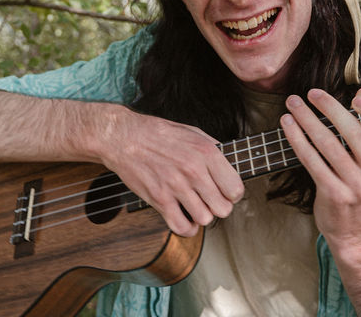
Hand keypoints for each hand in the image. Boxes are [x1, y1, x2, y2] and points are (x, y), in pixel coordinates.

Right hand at [101, 112, 243, 236]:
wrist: (125, 137)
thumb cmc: (159, 134)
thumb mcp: (194, 132)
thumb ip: (214, 149)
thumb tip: (231, 166)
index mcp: (206, 152)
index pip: (235, 189)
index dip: (233, 194)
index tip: (226, 192)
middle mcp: (194, 170)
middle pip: (223, 208)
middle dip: (219, 207)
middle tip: (211, 200)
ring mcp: (176, 186)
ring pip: (205, 219)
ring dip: (202, 216)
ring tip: (196, 206)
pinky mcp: (159, 199)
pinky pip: (182, 227)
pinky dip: (187, 228)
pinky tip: (185, 217)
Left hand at [280, 87, 360, 243]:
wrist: (352, 230)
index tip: (357, 98)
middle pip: (355, 136)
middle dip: (331, 109)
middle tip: (312, 93)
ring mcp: (357, 188)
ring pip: (329, 146)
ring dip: (308, 120)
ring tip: (292, 103)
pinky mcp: (334, 195)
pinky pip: (312, 161)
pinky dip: (298, 140)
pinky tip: (288, 125)